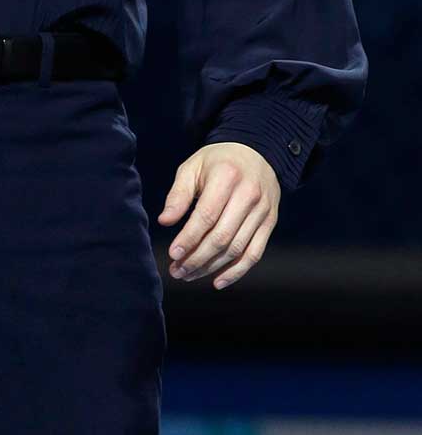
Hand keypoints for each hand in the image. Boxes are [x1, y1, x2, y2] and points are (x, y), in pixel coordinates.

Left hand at [156, 142, 280, 289]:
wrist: (256, 152)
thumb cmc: (217, 162)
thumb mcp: (192, 167)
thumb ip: (178, 194)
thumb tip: (165, 221)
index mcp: (227, 178)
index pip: (206, 216)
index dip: (189, 238)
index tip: (173, 254)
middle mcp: (249, 195)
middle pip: (222, 237)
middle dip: (197, 258)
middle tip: (177, 270)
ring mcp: (263, 211)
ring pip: (237, 249)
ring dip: (211, 267)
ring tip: (189, 275)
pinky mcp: (270, 222)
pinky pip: (255, 253)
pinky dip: (237, 271)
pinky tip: (217, 281)